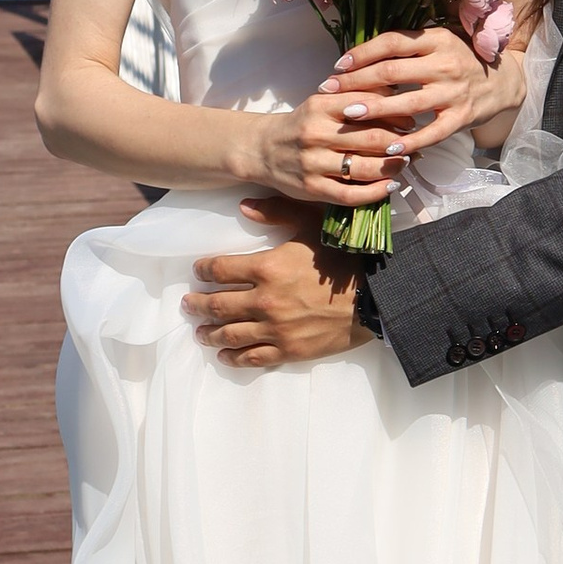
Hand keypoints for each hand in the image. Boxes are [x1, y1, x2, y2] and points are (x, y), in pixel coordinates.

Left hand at [188, 206, 371, 362]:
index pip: (219, 270)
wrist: (374, 298)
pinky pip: (252, 357)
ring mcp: (275, 329)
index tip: (197, 271)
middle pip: (217, 305)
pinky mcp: (288, 350)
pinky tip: (224, 355)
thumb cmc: (343, 259)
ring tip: (199, 332)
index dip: (203, 270)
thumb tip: (244, 206)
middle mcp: (264, 301)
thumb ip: (276, 213)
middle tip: (187, 304)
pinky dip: (233, 357)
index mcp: (266, 268)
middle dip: (197, 305)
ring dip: (209, 333)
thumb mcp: (312, 225)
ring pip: (229, 334)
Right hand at [250, 81, 416, 209]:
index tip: (411, 120)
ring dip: (392, 167)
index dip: (396, 115)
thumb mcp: (322, 102)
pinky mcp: (312, 188)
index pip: (368, 107)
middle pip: (372, 138)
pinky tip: (390, 186)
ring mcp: (313, 163)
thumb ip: (354, 97)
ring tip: (405, 162)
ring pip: (364, 167)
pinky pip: (351, 194)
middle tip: (414, 142)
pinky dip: (376, 192)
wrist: (261, 149)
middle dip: (400, 142)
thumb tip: (396, 95)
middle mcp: (316, 133)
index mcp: (320, 106)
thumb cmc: (301, 124)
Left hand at [327, 25, 491, 156]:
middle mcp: (445, 63)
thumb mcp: (440, 42)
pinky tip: (387, 147)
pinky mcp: (461, 118)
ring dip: (374, 109)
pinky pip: (431, 132)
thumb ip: (408, 46)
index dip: (361, 53)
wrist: (502, 82)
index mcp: (437, 39)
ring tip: (348, 114)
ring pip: (407, 102)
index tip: (337, 65)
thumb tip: (361, 53)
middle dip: (356, 81)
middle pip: (392, 72)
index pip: (392, 42)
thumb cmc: (461, 60)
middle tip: (330, 90)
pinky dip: (409, 140)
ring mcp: (454, 92)